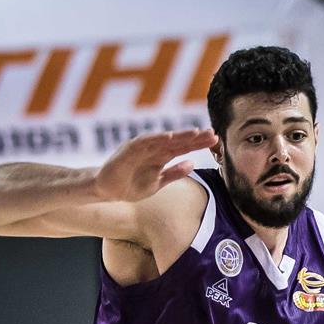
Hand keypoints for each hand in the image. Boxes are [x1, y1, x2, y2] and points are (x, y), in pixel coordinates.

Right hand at [93, 128, 217, 202]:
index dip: (198, 144)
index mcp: (161, 156)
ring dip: (179, 136)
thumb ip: (174, 173)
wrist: (107, 190)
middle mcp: (153, 149)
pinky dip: (155, 138)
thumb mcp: (158, 182)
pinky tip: (168, 136)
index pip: (183, 148)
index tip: (215, 141)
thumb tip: (193, 164)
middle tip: (212, 134)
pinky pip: (144, 142)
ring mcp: (141, 148)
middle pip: (177, 141)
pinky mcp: (128, 149)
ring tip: (195, 133)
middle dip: (194, 138)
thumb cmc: (131, 185)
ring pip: (163, 139)